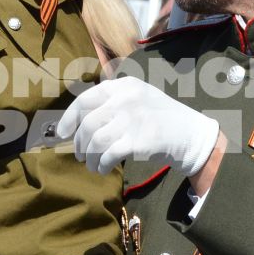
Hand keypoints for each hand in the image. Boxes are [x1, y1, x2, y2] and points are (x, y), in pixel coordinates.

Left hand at [56, 77, 223, 177]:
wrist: (191, 135)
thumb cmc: (161, 119)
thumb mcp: (138, 97)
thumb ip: (112, 102)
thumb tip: (78, 120)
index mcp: (124, 86)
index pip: (86, 99)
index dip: (69, 118)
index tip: (62, 133)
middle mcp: (126, 99)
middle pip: (88, 123)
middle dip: (79, 143)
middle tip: (81, 155)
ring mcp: (132, 119)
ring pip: (95, 141)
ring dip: (90, 158)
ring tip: (93, 165)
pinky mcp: (138, 140)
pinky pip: (108, 155)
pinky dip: (102, 164)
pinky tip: (104, 169)